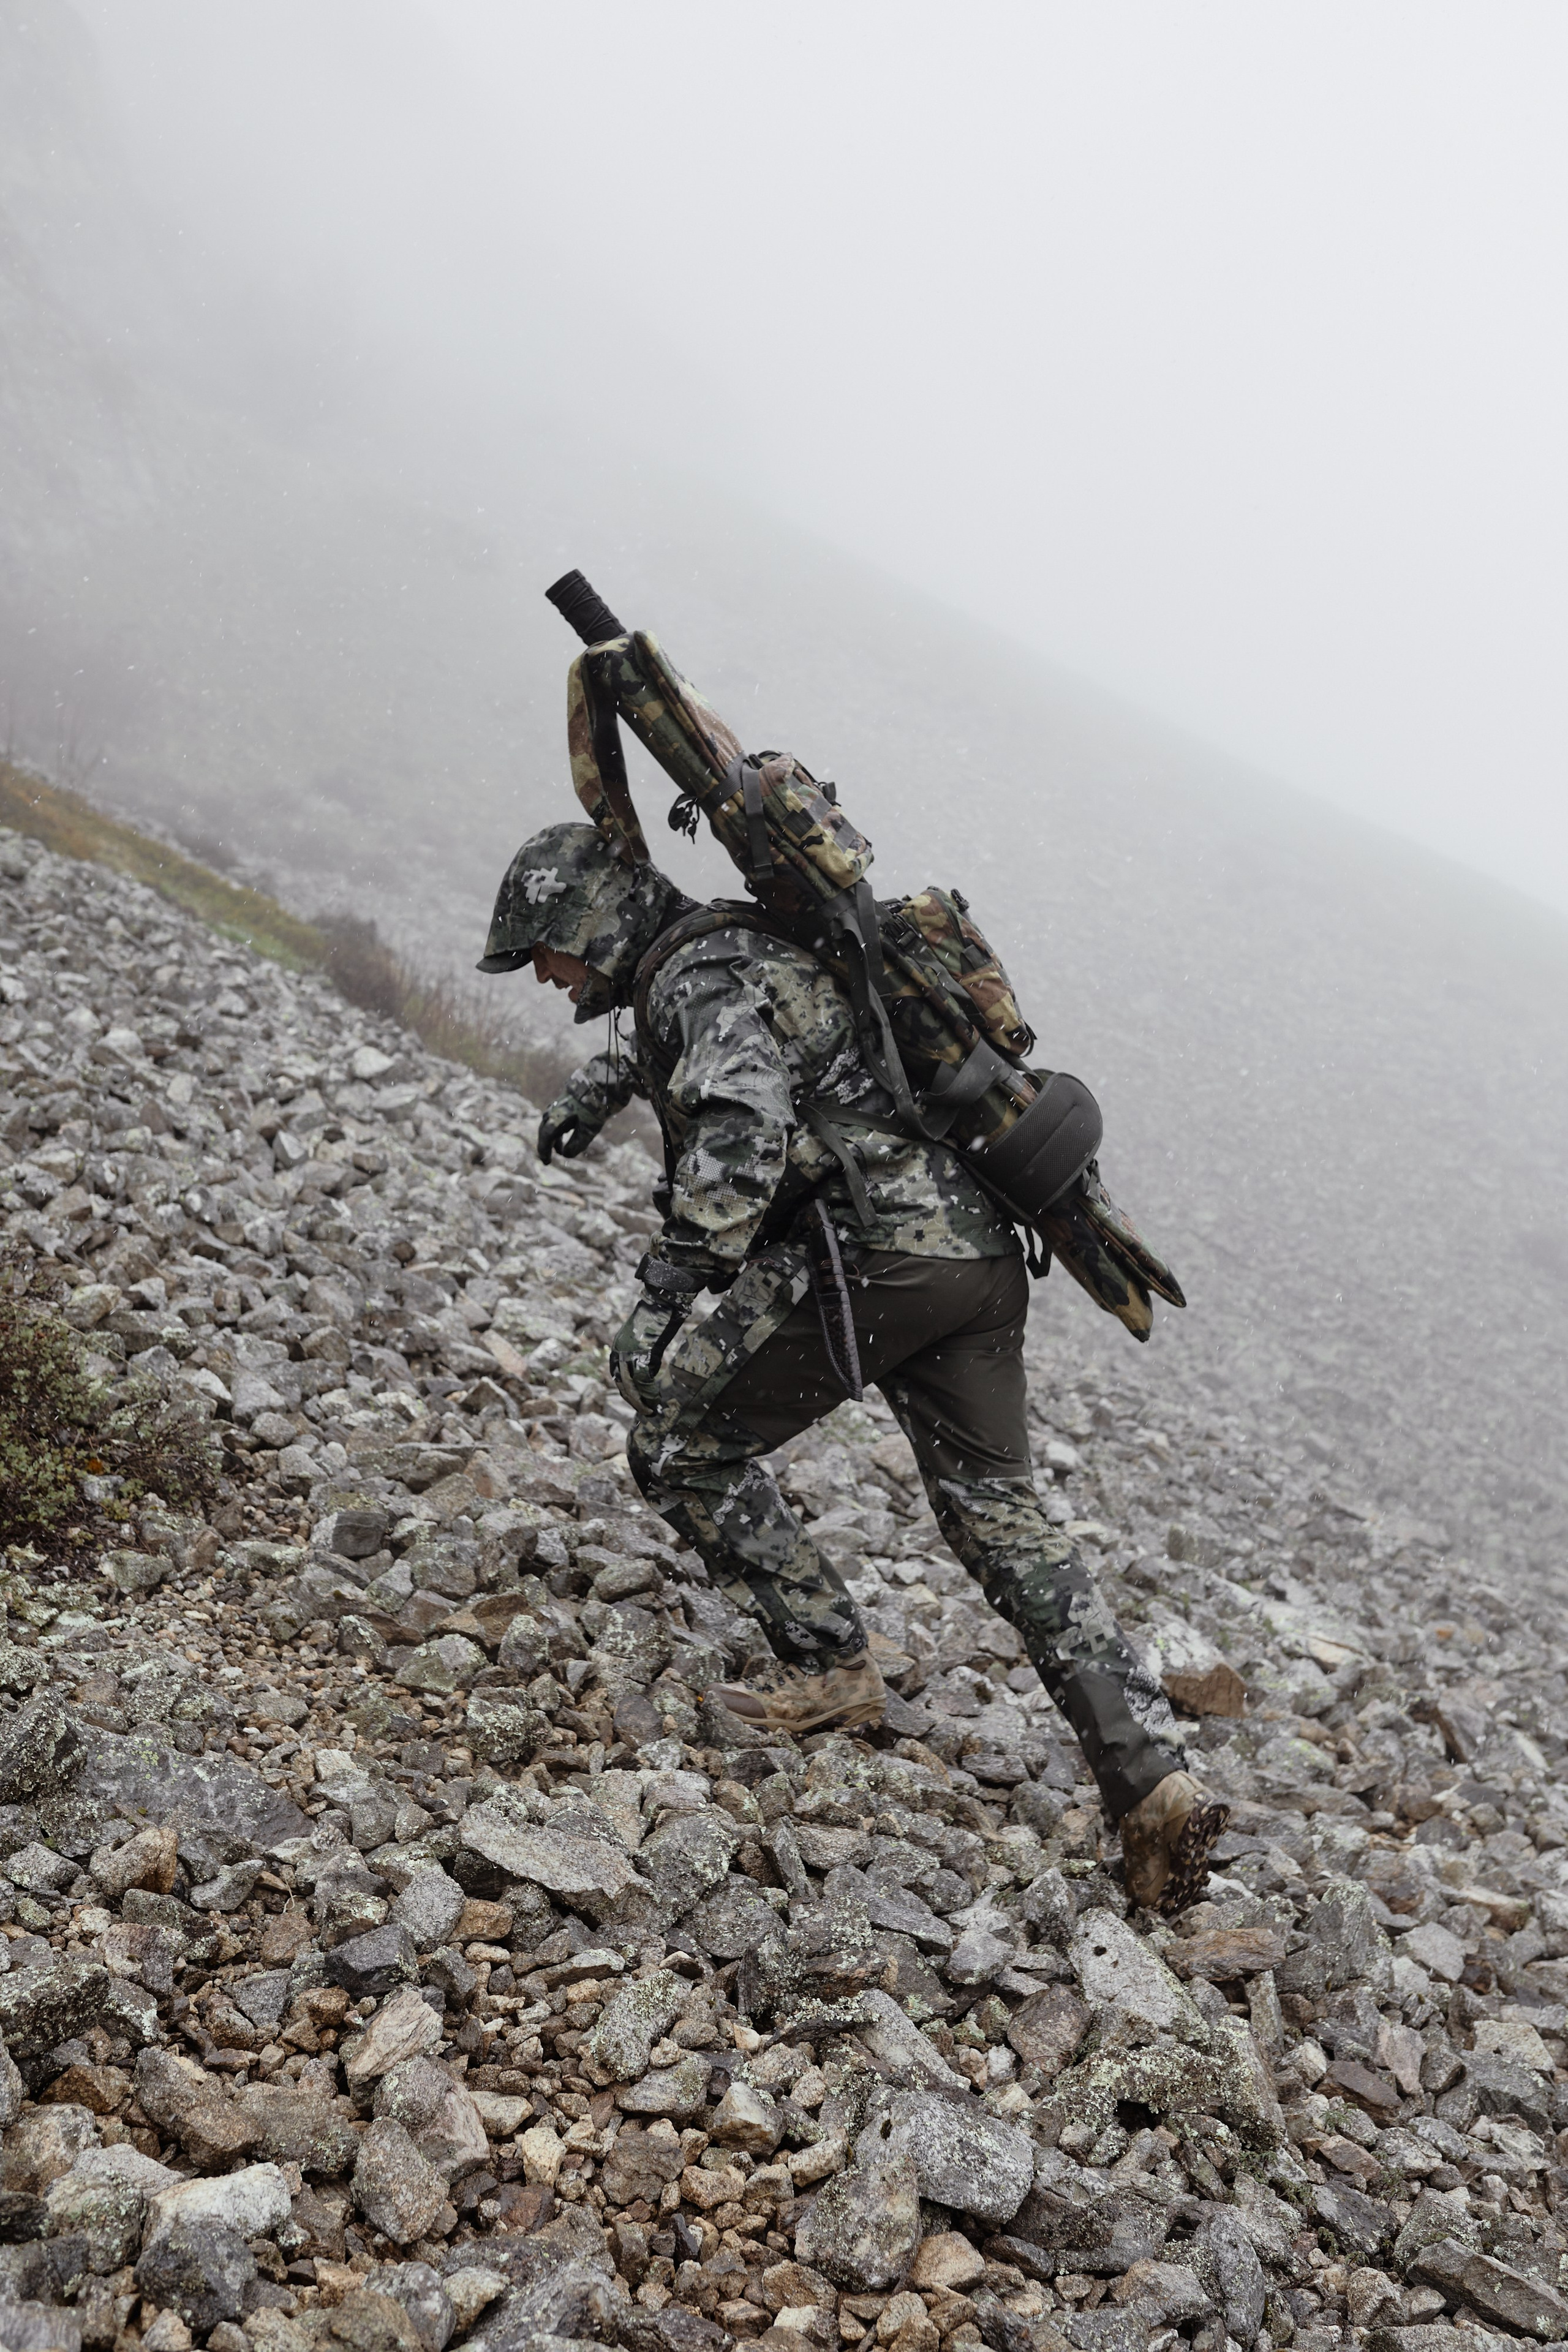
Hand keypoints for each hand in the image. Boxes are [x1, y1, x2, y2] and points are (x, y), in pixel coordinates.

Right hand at [537, 1091, 599, 1163]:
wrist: (599, 1085)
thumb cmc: (594, 1108)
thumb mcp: (588, 1130)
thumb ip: (577, 1145)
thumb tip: (565, 1154)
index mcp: (556, 1118)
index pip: (546, 1137)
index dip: (544, 1151)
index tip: (547, 1162)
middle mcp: (553, 1112)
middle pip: (545, 1132)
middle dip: (546, 1146)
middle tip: (548, 1159)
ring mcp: (556, 1107)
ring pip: (550, 1126)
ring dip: (553, 1139)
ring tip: (559, 1150)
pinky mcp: (562, 1104)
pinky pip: (555, 1121)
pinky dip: (558, 1132)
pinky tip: (563, 1138)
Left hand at [609, 1296, 687, 1410]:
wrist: (662, 1297)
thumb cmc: (659, 1315)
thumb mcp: (646, 1337)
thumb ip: (644, 1354)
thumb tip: (649, 1374)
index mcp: (619, 1346)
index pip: (618, 1377)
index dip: (628, 1392)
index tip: (637, 1403)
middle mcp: (620, 1350)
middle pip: (622, 1383)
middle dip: (634, 1400)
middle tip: (645, 1412)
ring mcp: (630, 1351)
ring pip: (631, 1384)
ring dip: (641, 1400)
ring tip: (650, 1411)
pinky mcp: (642, 1351)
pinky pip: (643, 1379)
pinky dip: (649, 1392)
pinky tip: (655, 1400)